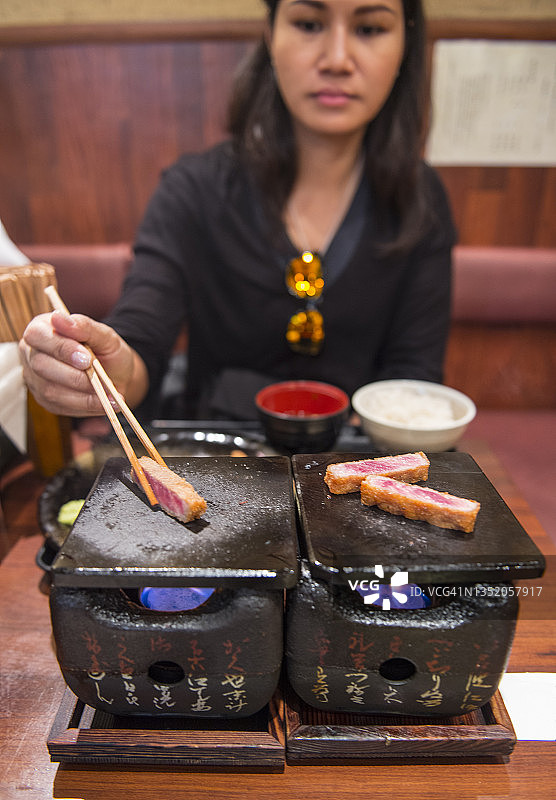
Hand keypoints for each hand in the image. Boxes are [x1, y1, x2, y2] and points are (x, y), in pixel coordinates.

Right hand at [19, 310, 141, 416]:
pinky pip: (61, 406)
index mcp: (42, 329)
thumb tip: (59, 317)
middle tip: (101, 380)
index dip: (61, 348)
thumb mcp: (104, 335)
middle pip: (40, 365)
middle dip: (74, 375)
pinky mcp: (46, 400)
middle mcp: (33, 354)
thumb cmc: (106, 350)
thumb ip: (84, 326)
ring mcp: (36, 379)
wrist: (118, 374)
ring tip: (110, 394)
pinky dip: (86, 406)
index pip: (37, 336)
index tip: (87, 358)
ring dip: (83, 395)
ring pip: (50, 390)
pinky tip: (105, 403)